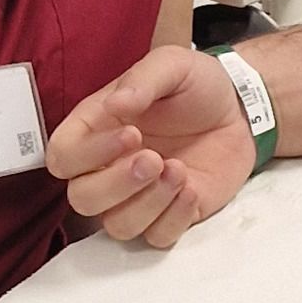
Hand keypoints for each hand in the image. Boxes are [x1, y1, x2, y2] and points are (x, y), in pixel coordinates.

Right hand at [46, 44, 253, 247]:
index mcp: (95, 130)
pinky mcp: (169, 215)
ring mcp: (138, 197)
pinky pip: (157, 237)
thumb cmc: (196, 85)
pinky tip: (192, 189)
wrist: (240, 110)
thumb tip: (117, 103)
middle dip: (116, 184)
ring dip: (148, 203)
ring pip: (118, 226)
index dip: (86, 155)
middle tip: (153, 158)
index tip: (130, 133)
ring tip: (178, 171)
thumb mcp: (171, 64)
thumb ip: (142, 80)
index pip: (62, 157)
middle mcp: (108, 168)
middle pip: (82, 199)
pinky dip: (174, 219)